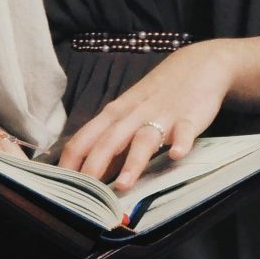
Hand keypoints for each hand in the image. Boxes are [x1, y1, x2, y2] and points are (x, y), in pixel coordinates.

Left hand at [55, 42, 233, 189]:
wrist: (197, 65)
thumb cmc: (157, 94)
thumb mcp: (129, 112)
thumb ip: (111, 139)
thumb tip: (91, 170)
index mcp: (115, 113)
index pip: (85, 137)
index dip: (71, 160)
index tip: (61, 184)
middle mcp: (134, 114)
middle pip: (109, 140)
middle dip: (95, 166)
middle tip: (86, 193)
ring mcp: (162, 115)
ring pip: (143, 138)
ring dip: (133, 161)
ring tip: (124, 184)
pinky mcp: (189, 117)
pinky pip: (184, 131)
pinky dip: (181, 142)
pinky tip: (177, 155)